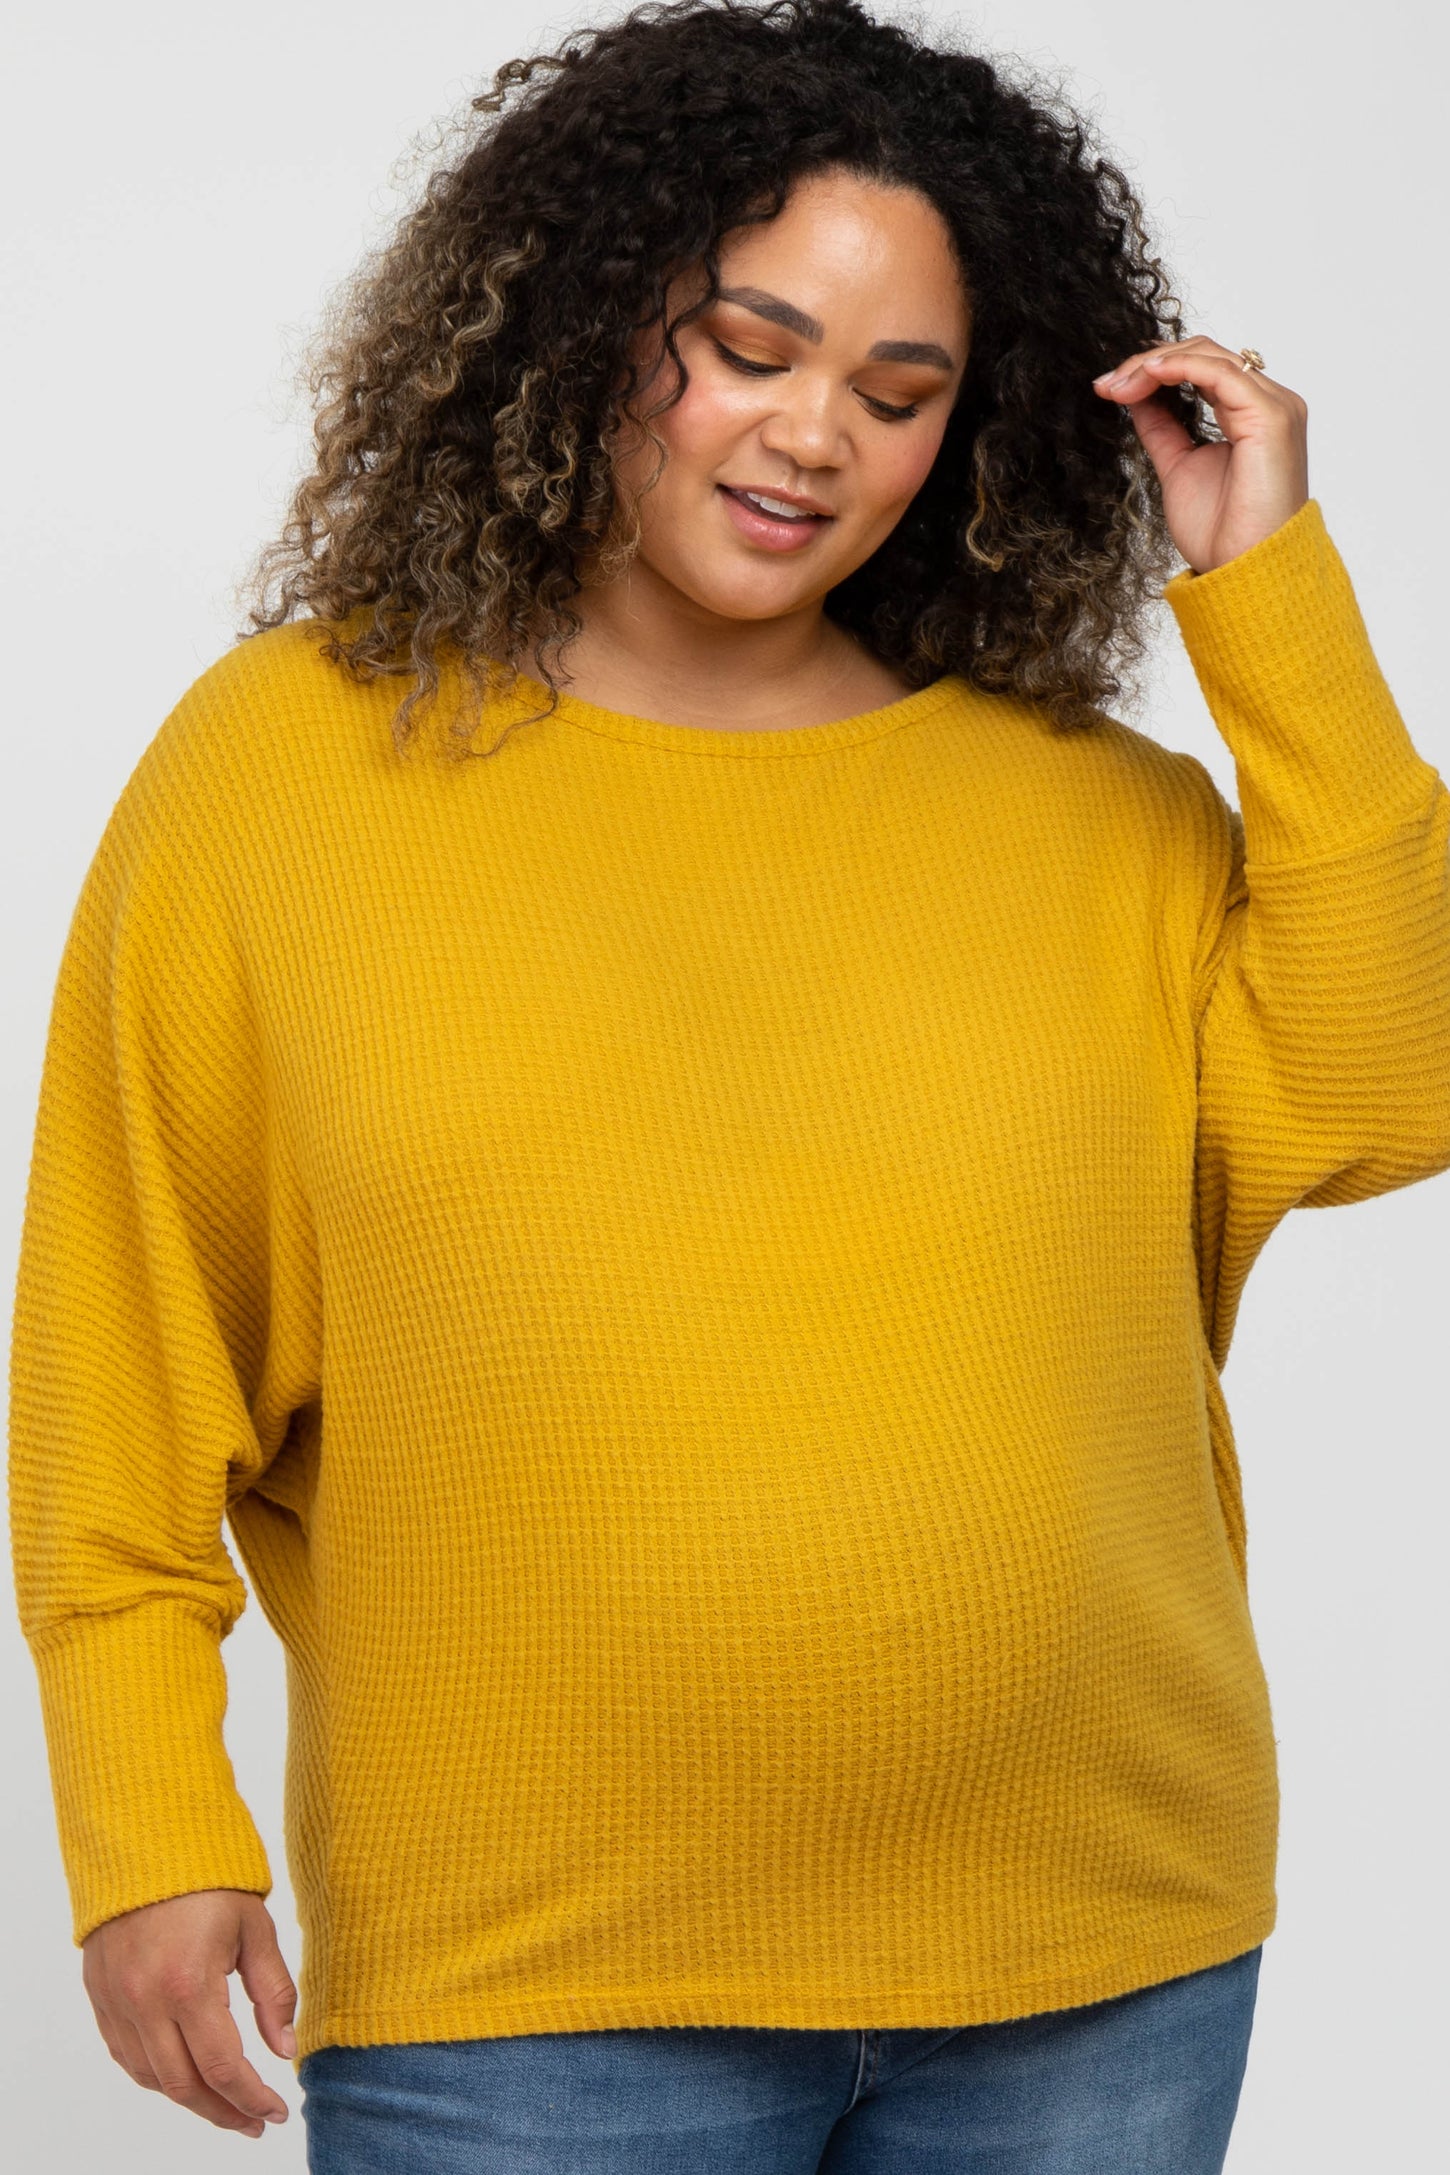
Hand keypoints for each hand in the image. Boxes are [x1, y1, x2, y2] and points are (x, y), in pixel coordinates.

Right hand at [81, 1888, 296, 2139]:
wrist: (145, 1840)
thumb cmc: (208, 1878)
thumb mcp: (254, 1928)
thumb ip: (273, 1992)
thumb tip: (284, 2048)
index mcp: (188, 1983)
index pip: (222, 2067)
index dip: (252, 2099)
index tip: (277, 2112)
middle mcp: (145, 2001)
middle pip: (184, 2086)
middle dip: (223, 2112)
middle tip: (254, 2122)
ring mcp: (117, 2002)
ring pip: (152, 2077)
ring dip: (190, 2099)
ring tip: (225, 2104)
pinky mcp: (100, 1996)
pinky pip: (126, 2055)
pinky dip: (157, 2075)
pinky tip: (184, 2075)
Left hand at [1092, 335, 1308, 574]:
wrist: (1243, 570)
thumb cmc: (1222, 533)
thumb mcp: (1178, 467)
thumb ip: (1163, 429)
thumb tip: (1137, 397)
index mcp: (1252, 414)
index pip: (1202, 368)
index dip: (1154, 369)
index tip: (1110, 388)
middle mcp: (1269, 402)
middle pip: (1204, 354)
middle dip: (1148, 363)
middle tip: (1108, 385)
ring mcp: (1274, 406)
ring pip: (1209, 356)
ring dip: (1155, 364)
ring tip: (1118, 385)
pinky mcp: (1271, 416)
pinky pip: (1220, 373)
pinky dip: (1179, 367)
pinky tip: (1146, 376)